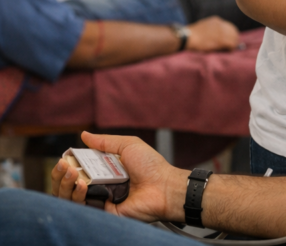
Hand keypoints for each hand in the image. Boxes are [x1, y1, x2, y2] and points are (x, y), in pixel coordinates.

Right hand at [51, 131, 187, 221]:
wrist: (163, 186)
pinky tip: (81, 185)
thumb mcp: (128, 145)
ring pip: (69, 197)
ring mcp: (99, 200)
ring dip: (65, 184)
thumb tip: (84, 135)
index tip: (63, 159)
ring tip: (72, 173)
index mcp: (104, 171)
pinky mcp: (101, 213)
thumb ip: (105, 141)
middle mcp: (98, 186)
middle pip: (68, 185)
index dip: (66, 166)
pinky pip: (81, 207)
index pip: (76, 171)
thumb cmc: (151, 165)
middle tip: (63, 166)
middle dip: (60, 175)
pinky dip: (76, 195)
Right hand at [187, 17, 239, 51]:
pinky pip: (232, 45)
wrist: (187, 37)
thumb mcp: (202, 29)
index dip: (229, 34)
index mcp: (216, 20)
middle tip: (230, 46)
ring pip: (234, 38)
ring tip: (227, 50)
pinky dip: (230, 49)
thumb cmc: (191, 36)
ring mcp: (222, 31)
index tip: (227, 40)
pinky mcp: (222, 40)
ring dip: (232, 44)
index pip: (228, 26)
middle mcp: (221, 24)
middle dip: (233, 39)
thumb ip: (210, 31)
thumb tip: (218, 39)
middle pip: (234, 31)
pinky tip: (226, 51)